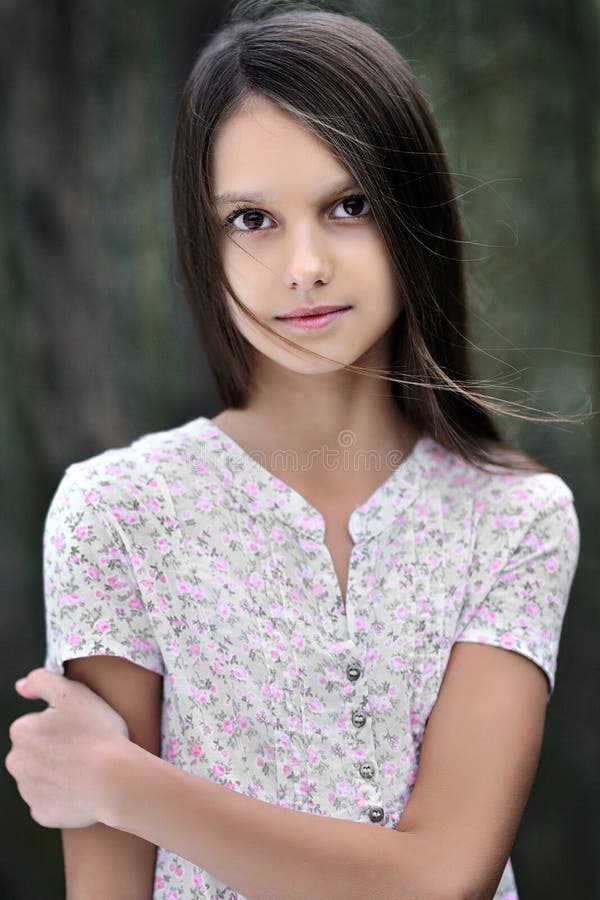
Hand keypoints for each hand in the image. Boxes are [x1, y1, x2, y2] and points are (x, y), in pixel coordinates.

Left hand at [6, 667, 129, 828]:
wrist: (114, 780)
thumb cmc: (97, 733)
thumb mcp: (72, 692)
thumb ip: (41, 681)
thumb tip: (21, 686)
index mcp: (22, 732)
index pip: (35, 722)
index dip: (59, 722)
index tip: (79, 726)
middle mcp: (17, 763)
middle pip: (34, 750)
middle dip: (53, 748)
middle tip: (83, 745)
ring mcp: (28, 792)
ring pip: (41, 776)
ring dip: (58, 771)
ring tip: (86, 767)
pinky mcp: (42, 814)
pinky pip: (49, 801)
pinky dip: (63, 796)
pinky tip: (82, 788)